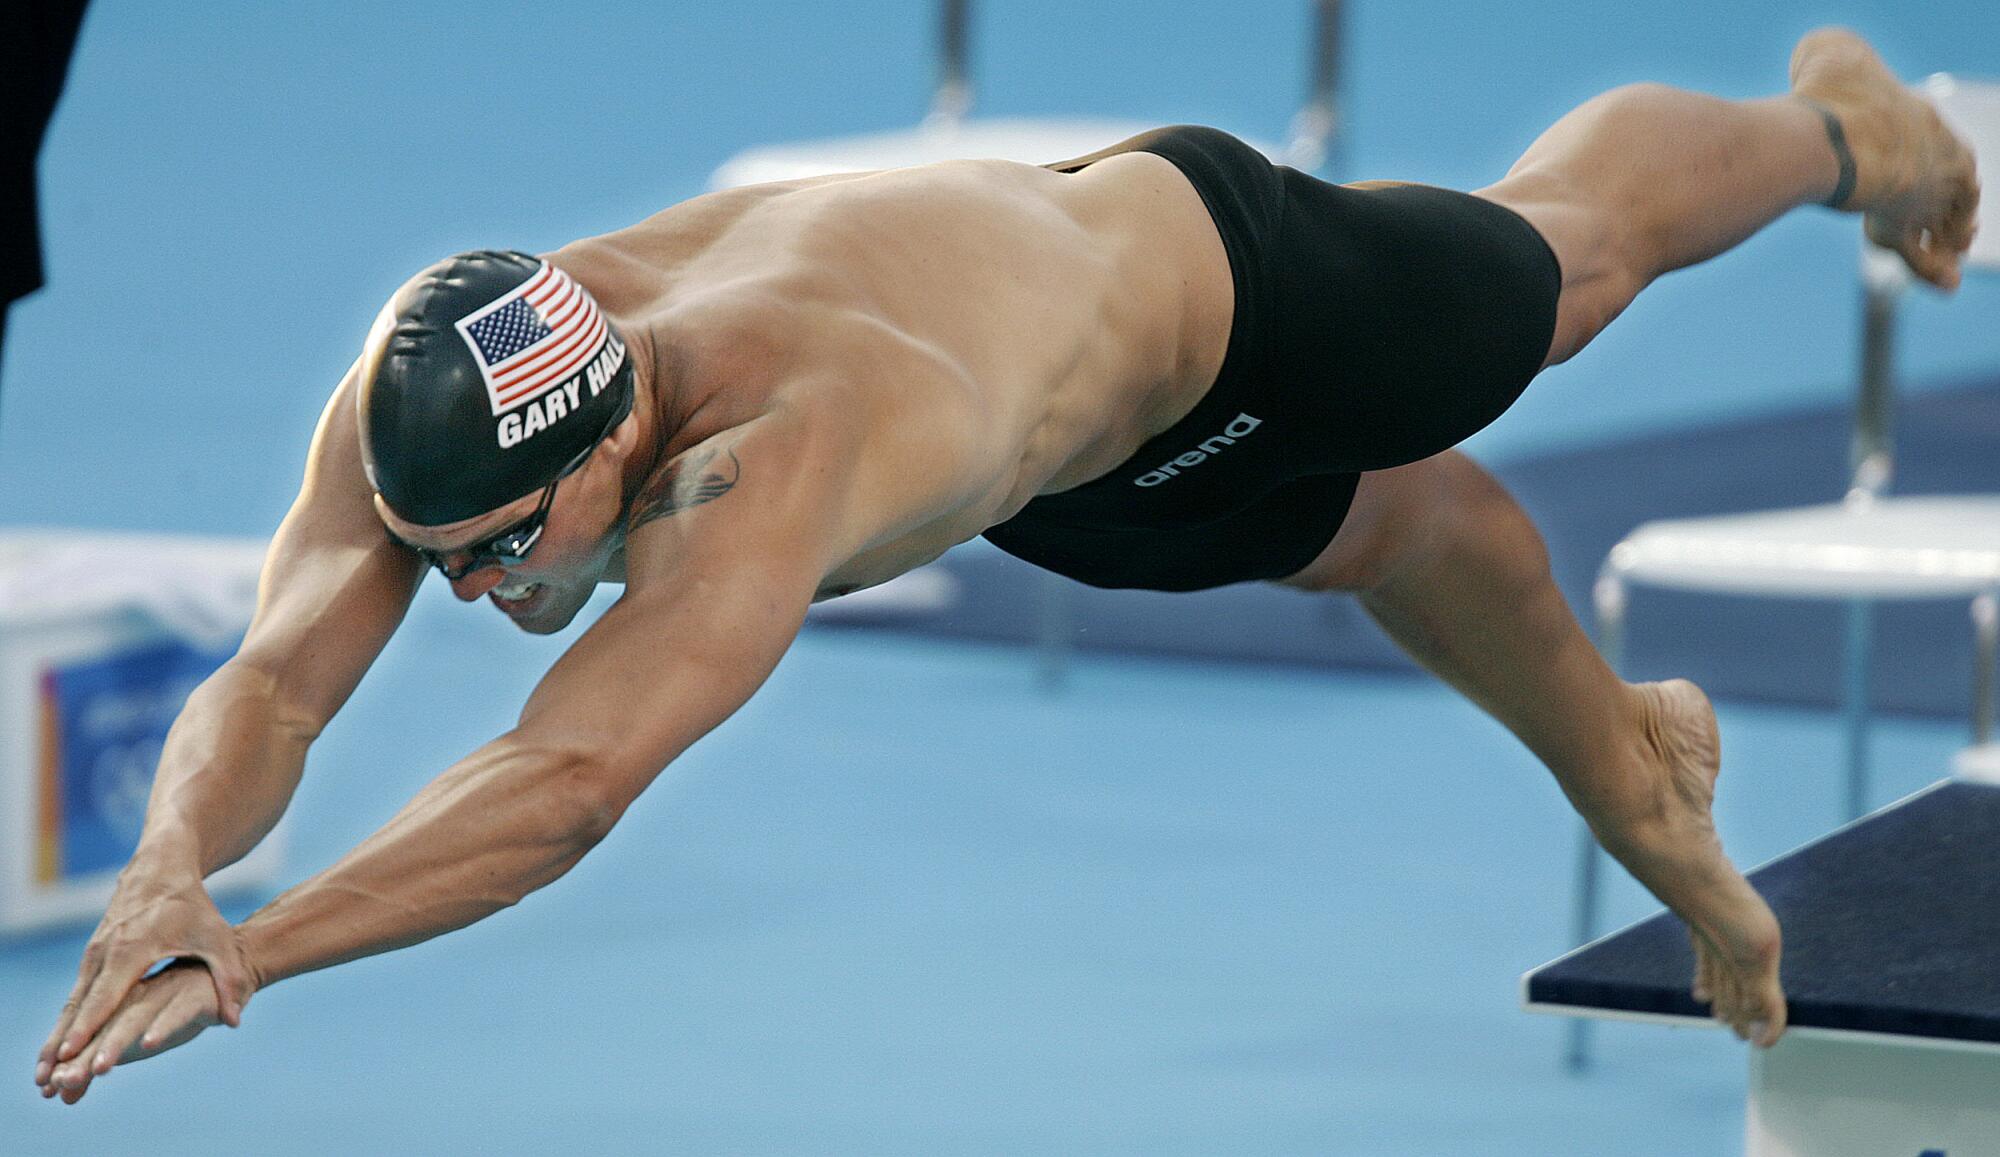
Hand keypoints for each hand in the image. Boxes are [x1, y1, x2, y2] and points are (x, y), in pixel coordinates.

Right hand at [35, 869, 256, 1098]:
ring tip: (41, 1075)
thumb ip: (227, 977)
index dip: (87, 1027)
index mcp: (131, 949)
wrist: (160, 867)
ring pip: (72, 1003)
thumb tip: (236, 1019)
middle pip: (78, 1006)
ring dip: (56, 1037)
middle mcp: (104, 952)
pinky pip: (77, 995)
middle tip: (42, 1079)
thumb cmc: (193, 905)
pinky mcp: (92, 955)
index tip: (68, 1055)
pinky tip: (57, 1049)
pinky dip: (66, 1022)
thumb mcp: (216, 938)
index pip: (104, 996)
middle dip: (60, 1044)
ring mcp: (94, 953)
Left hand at [1605, 681, 1788, 1048]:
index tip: (1706, 975)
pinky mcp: (1711, 905)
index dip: (1708, 939)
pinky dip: (1762, 1001)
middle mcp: (1683, 877)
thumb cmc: (1645, 725)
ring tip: (1747, 1032)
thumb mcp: (1690, 729)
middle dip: (1724, 981)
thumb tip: (1686, 730)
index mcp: (1680, 843)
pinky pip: (1749, 962)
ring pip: (1727, 960)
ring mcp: (1694, 896)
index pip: (1699, 904)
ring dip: (1742, 998)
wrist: (1616, 750)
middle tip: (1730, 1020)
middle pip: (1710, 942)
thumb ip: (1698, 743)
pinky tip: (1764, 1032)